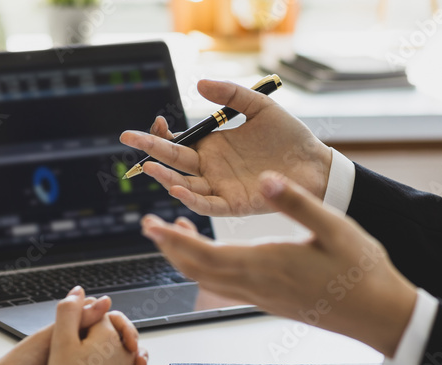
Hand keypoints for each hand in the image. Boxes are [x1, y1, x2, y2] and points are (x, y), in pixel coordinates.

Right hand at [119, 79, 332, 216]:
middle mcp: (212, 169)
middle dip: (150, 150)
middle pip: (174, 162)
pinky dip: (191, 199)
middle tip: (127, 137)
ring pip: (185, 185)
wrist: (315, 164)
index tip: (157, 121)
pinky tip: (177, 188)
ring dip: (165, 177)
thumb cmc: (289, 136)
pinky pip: (207, 204)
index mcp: (214, 147)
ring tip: (149, 166)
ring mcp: (221, 188)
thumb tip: (199, 83)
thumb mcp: (258, 107)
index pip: (179, 143)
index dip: (163, 135)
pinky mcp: (234, 205)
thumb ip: (230, 95)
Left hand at [140, 172, 417, 356]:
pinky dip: (208, 268)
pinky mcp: (270, 301)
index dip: (172, 240)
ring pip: (209, 281)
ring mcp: (262, 297)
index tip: (150, 224)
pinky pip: (226, 286)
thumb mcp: (334, 228)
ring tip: (176, 234)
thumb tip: (267, 179)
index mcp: (266, 264)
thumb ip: (296, 202)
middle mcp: (257, 285)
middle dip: (168, 249)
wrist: (378, 315)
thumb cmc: (361, 272)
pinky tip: (214, 253)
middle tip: (149, 225)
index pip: (203, 255)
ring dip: (186, 259)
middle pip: (195, 271)